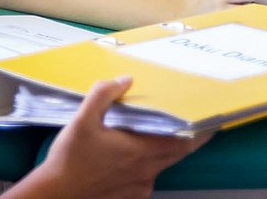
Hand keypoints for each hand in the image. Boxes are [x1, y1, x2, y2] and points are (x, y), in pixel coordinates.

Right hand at [27, 77, 208, 198]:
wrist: (53, 196)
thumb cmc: (69, 160)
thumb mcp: (82, 120)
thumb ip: (104, 95)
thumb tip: (126, 79)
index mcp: (140, 151)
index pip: (184, 141)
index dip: (201, 131)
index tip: (213, 121)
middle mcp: (145, 171)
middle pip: (178, 153)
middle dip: (188, 139)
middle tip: (195, 123)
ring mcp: (139, 187)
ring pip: (162, 166)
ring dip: (165, 151)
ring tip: (158, 134)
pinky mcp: (130, 197)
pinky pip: (147, 178)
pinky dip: (147, 166)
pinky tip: (132, 157)